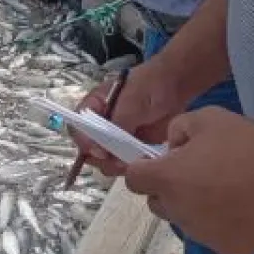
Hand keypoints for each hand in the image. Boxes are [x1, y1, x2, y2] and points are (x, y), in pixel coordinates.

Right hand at [72, 56, 188, 177]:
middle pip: (88, 148)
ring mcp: (115, 137)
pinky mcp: (130, 147)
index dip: (84, 141)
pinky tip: (139, 165)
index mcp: (94, 106)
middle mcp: (100, 123)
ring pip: (104, 159)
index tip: (100, 151)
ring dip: (113, 166)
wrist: (175, 86)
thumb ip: (118, 123)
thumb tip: (106, 146)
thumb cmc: (150, 86)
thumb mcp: (132, 101)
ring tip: (130, 163)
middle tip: (117, 161)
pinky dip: (128, 167)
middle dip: (100, 158)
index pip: (78, 126)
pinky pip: (122, 163)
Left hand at [125, 107, 253, 253]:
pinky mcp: (226, 250)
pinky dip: (221, 224)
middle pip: (157, 203)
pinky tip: (245, 207)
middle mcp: (178, 211)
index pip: (134, 179)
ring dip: (195, 207)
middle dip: (169, 189)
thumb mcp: (207, 118)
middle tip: (199, 172)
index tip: (163, 162)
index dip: (144, 169)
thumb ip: (178, 129)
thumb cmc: (247, 142)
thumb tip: (173, 147)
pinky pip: (213, 235)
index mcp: (167, 179)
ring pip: (186, 220)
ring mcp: (202, 234)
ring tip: (228, 189)